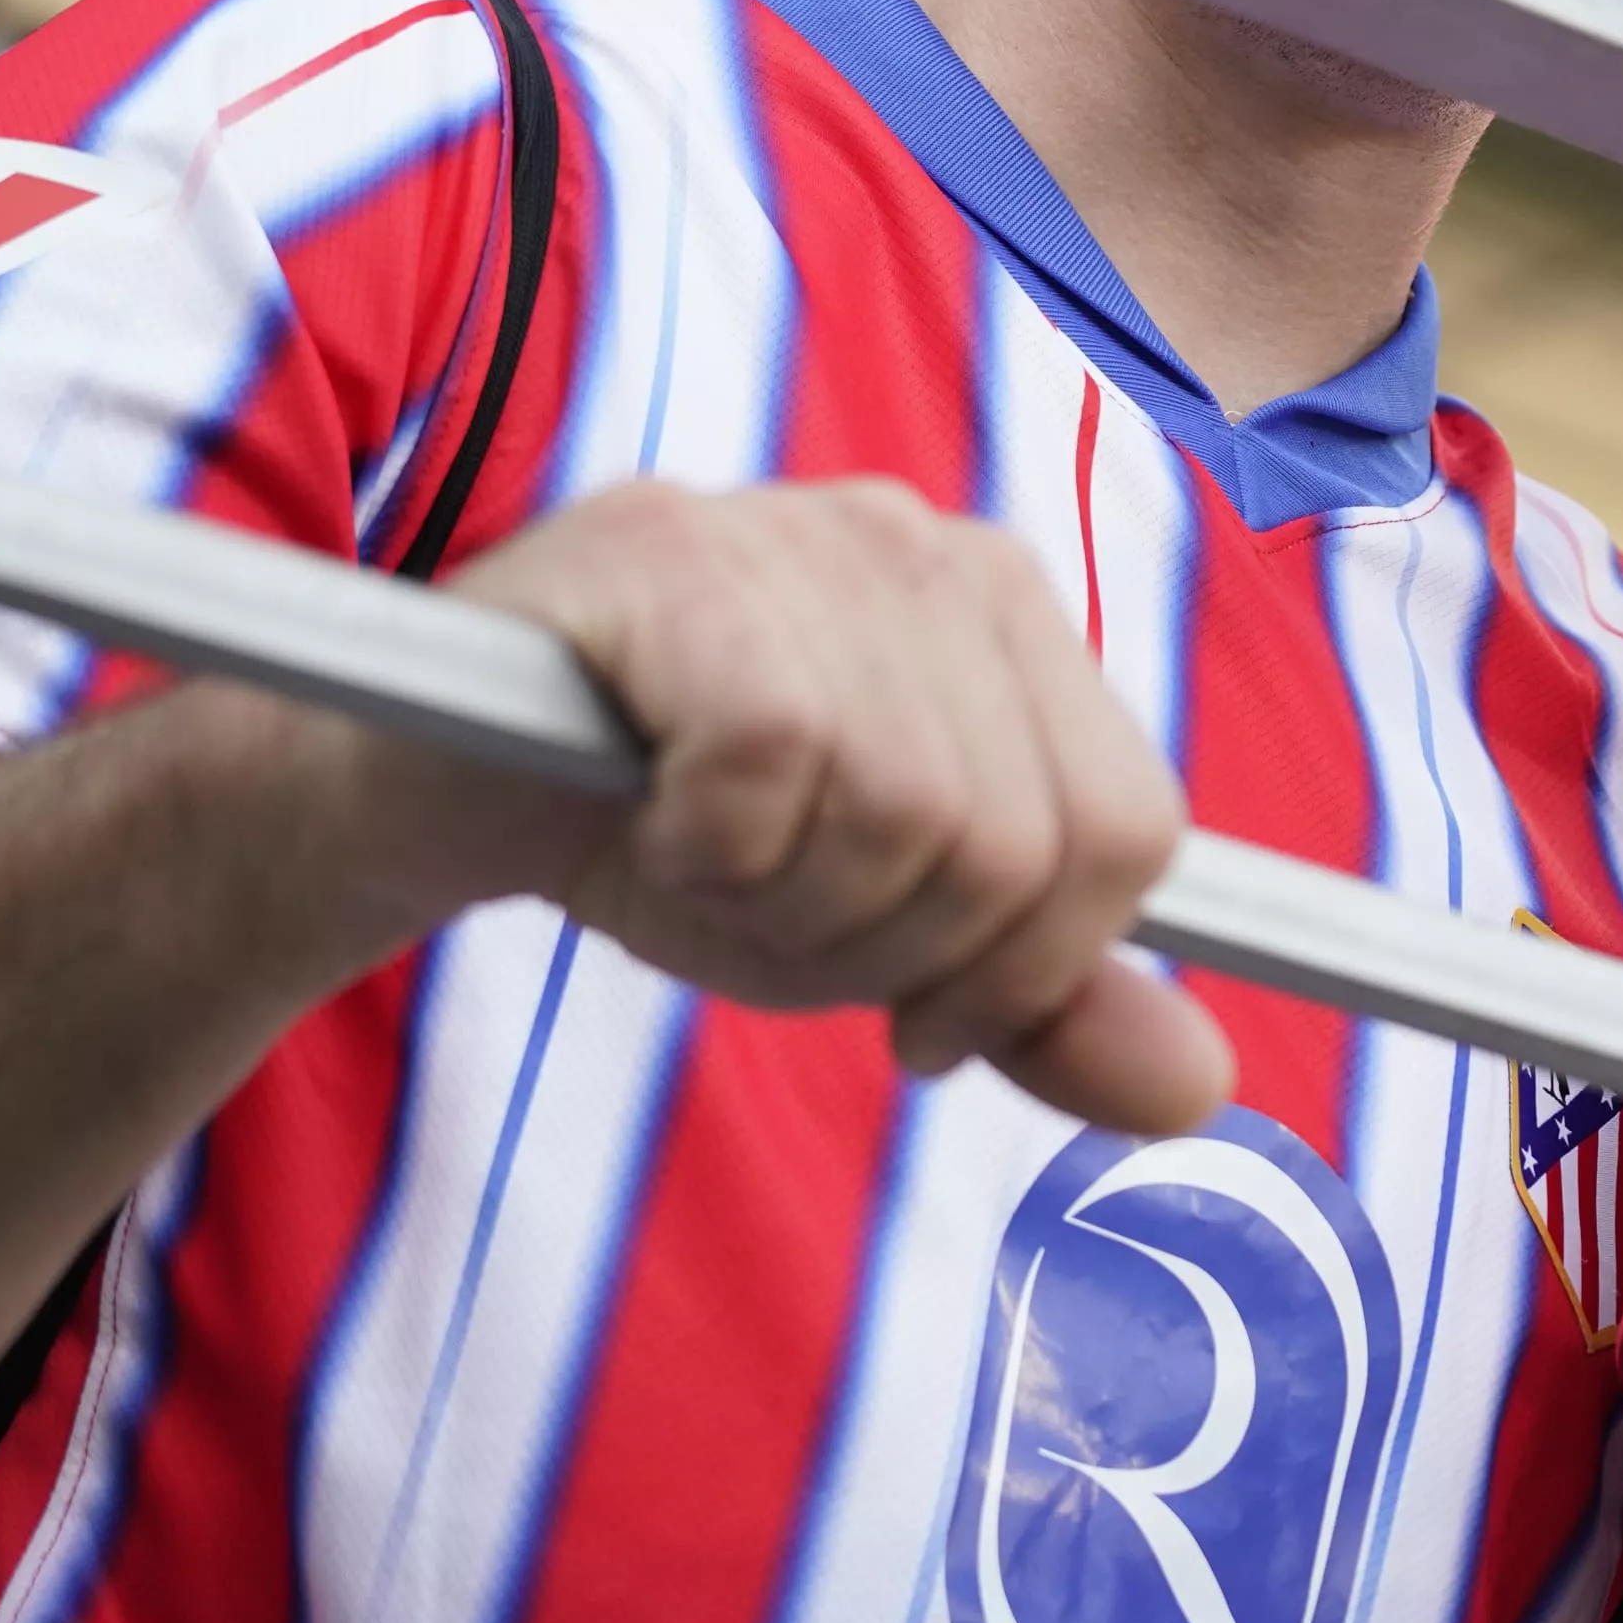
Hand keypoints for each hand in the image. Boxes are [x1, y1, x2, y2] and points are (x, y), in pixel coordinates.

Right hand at [324, 478, 1229, 1135]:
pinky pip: (769, 761)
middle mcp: (930, 547)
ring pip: (907, 813)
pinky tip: (646, 813)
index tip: (918, 1013)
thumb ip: (1040, 1002)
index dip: (1031, 969)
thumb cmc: (672, 838)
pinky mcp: (669, 552)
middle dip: (888, 952)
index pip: (1134, 830)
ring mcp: (803, 532)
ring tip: (705, 858)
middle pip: (1020, 846)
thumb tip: (1202, 1090)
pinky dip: (702, 844)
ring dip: (785, 906)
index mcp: (1011, 618)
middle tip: (771, 921)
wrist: (420, 784)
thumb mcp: (879, 939)